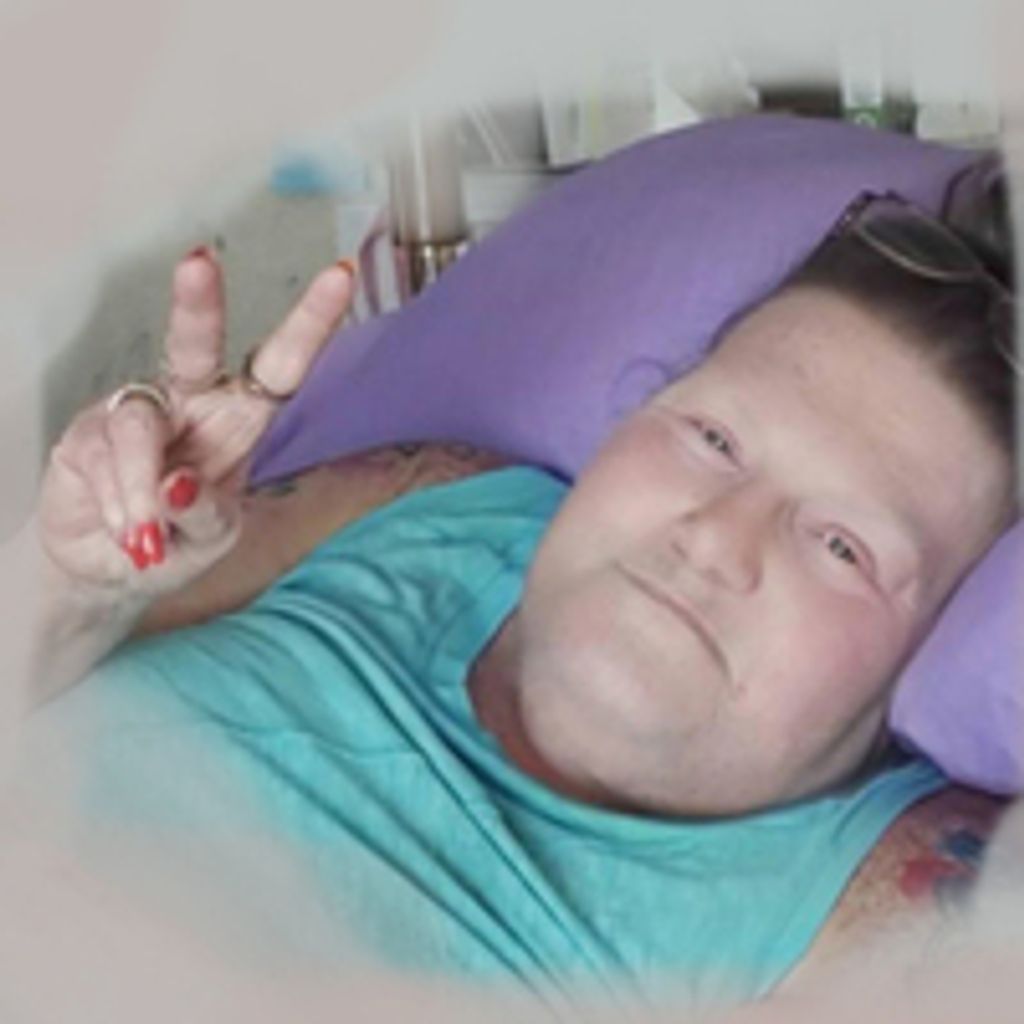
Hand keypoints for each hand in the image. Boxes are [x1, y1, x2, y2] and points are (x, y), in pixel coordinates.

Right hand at [37, 248, 354, 600]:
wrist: (112, 566)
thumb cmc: (181, 538)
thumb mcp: (211, 538)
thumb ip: (204, 514)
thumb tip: (179, 484)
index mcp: (242, 419)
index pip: (281, 368)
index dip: (310, 325)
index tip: (342, 274)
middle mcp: (192, 403)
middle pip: (196, 348)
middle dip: (198, 306)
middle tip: (198, 263)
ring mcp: (138, 414)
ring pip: (139, 426)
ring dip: (143, 489)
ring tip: (146, 539)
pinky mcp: (87, 434)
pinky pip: (105, 459)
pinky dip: (121, 505)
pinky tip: (127, 530)